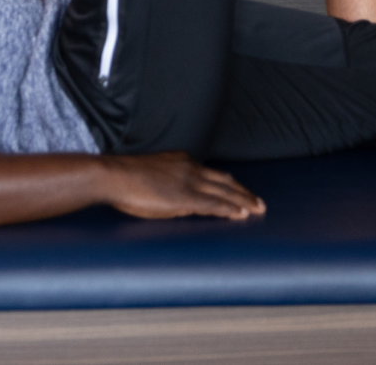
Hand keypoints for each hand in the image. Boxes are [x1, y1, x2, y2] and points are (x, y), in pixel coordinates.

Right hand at [101, 152, 264, 221]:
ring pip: (224, 192)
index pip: (213, 174)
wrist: (114, 176)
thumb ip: (169, 181)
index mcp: (182, 161)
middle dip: (244, 192)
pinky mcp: (184, 196)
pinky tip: (240, 214)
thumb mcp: (154, 174)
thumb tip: (176, 195)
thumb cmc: (126, 179)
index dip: (231, 183)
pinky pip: (213, 204)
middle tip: (260, 202)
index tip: (243, 190)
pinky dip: (229, 209)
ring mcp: (189, 182)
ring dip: (243, 201)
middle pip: (225, 181)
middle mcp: (190, 168)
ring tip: (258, 209)